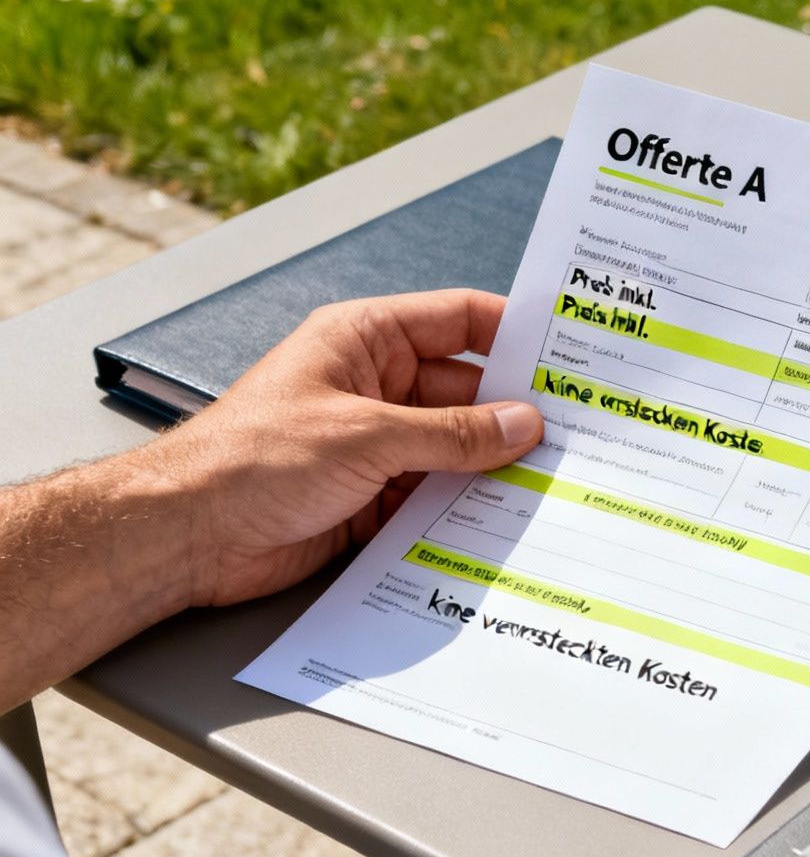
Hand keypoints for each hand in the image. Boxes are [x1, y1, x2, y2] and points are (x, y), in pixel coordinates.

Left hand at [142, 289, 542, 606]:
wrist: (185, 535)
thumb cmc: (251, 459)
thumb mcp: (367, 436)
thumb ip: (452, 434)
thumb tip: (522, 424)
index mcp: (364, 341)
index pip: (457, 321)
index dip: (514, 332)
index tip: (570, 352)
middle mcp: (374, 386)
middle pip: (466, 392)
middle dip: (514, 414)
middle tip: (577, 433)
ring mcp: (375, 444)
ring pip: (456, 450)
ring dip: (493, 469)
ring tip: (552, 483)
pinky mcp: (371, 498)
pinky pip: (435, 498)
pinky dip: (465, 511)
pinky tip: (504, 523)